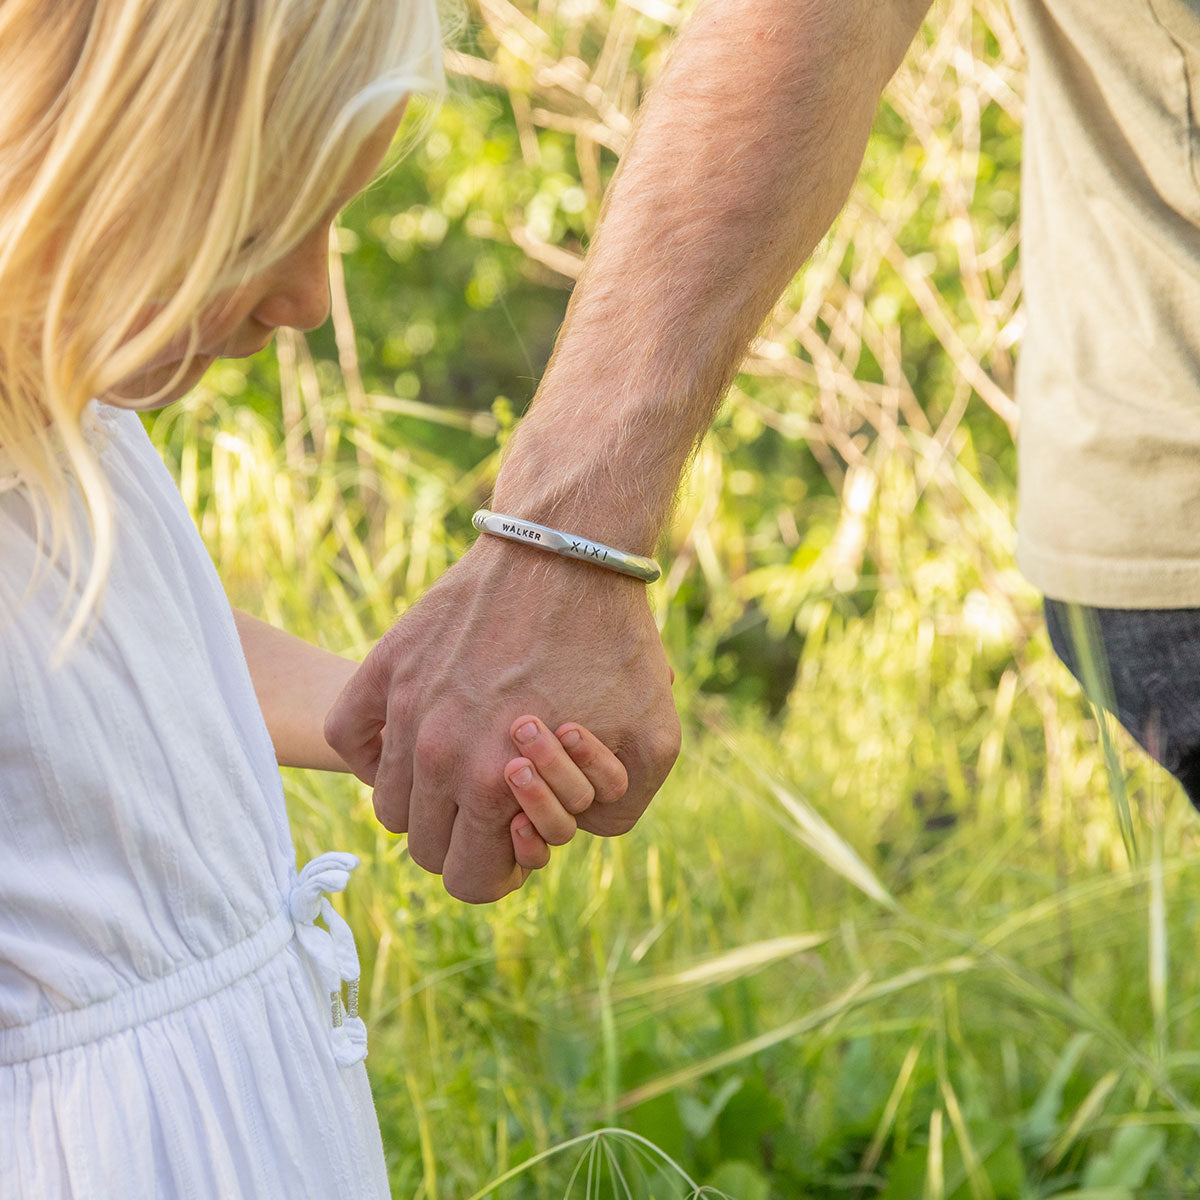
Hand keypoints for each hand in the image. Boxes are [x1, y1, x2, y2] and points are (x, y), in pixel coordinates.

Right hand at [324, 535, 679, 902]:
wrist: (569, 549)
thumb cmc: (617, 644)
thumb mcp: (655, 742)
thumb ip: (616, 814)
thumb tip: (569, 836)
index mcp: (496, 784)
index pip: (469, 881)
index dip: (498, 874)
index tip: (517, 842)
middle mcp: (436, 754)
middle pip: (425, 849)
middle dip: (464, 841)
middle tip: (497, 806)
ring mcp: (404, 707)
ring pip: (388, 803)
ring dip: (426, 800)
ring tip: (466, 766)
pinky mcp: (385, 665)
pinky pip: (348, 738)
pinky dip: (375, 752)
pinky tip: (416, 735)